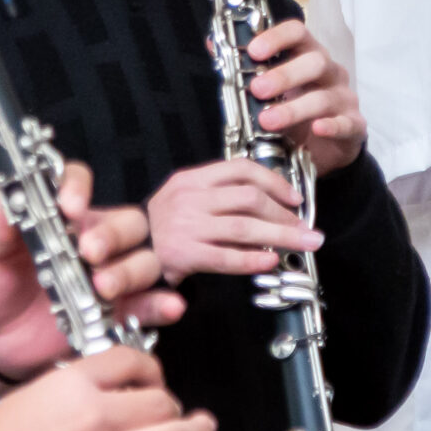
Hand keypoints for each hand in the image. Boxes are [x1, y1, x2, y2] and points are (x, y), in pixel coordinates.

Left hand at [0, 161, 180, 388]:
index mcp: (60, 217)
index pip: (79, 184)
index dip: (79, 188)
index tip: (69, 206)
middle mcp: (94, 240)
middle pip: (127, 222)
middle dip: (114, 235)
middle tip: (89, 252)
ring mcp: (111, 276)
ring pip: (144, 260)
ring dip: (131, 271)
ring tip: (103, 288)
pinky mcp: (120, 311)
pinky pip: (151, 304)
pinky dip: (163, 304)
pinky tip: (167, 307)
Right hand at [0, 345, 221, 430]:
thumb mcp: (36, 392)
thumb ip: (80, 387)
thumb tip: (118, 387)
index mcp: (75, 384)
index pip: (135, 361)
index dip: (153, 369)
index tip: (155, 379)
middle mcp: (96, 417)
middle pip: (161, 400)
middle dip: (171, 405)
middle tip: (173, 412)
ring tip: (203, 429)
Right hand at [149, 159, 320, 280]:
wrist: (124, 251)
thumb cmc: (162, 226)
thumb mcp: (185, 198)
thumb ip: (220, 195)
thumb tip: (269, 203)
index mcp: (192, 179)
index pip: (241, 170)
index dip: (275, 182)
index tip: (295, 197)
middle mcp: (189, 199)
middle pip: (249, 198)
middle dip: (285, 213)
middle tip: (306, 227)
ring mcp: (186, 226)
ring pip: (244, 227)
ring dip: (281, 235)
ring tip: (303, 243)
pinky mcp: (183, 255)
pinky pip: (226, 256)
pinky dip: (253, 259)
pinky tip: (271, 261)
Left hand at [247, 19, 367, 175]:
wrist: (324, 150)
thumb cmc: (295, 113)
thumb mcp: (270, 92)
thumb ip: (244, 69)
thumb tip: (213, 44)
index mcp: (308, 56)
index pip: (298, 33)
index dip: (277, 37)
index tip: (253, 50)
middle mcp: (329, 73)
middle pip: (315, 61)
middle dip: (283, 75)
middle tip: (257, 89)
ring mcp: (344, 99)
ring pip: (324, 96)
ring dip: (294, 108)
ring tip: (268, 121)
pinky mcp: (354, 126)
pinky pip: (347, 123)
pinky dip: (332, 126)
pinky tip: (316, 130)